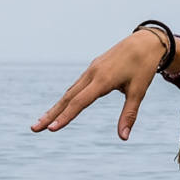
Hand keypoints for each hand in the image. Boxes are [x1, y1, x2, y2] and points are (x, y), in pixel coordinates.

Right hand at [30, 28, 174, 140]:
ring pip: (70, 91)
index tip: (52, 129)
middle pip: (67, 97)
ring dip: (56, 107)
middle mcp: (93, 74)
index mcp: (103, 80)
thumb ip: (129, 114)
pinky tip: (61, 107)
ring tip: (42, 121)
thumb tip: (124, 137)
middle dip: (51, 114)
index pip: (80, 102)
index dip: (66, 117)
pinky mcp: (93, 68)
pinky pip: (76, 85)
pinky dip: (66, 98)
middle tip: (34, 129)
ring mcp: (91, 69)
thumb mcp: (139, 91)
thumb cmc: (143, 67)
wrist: (145, 41)